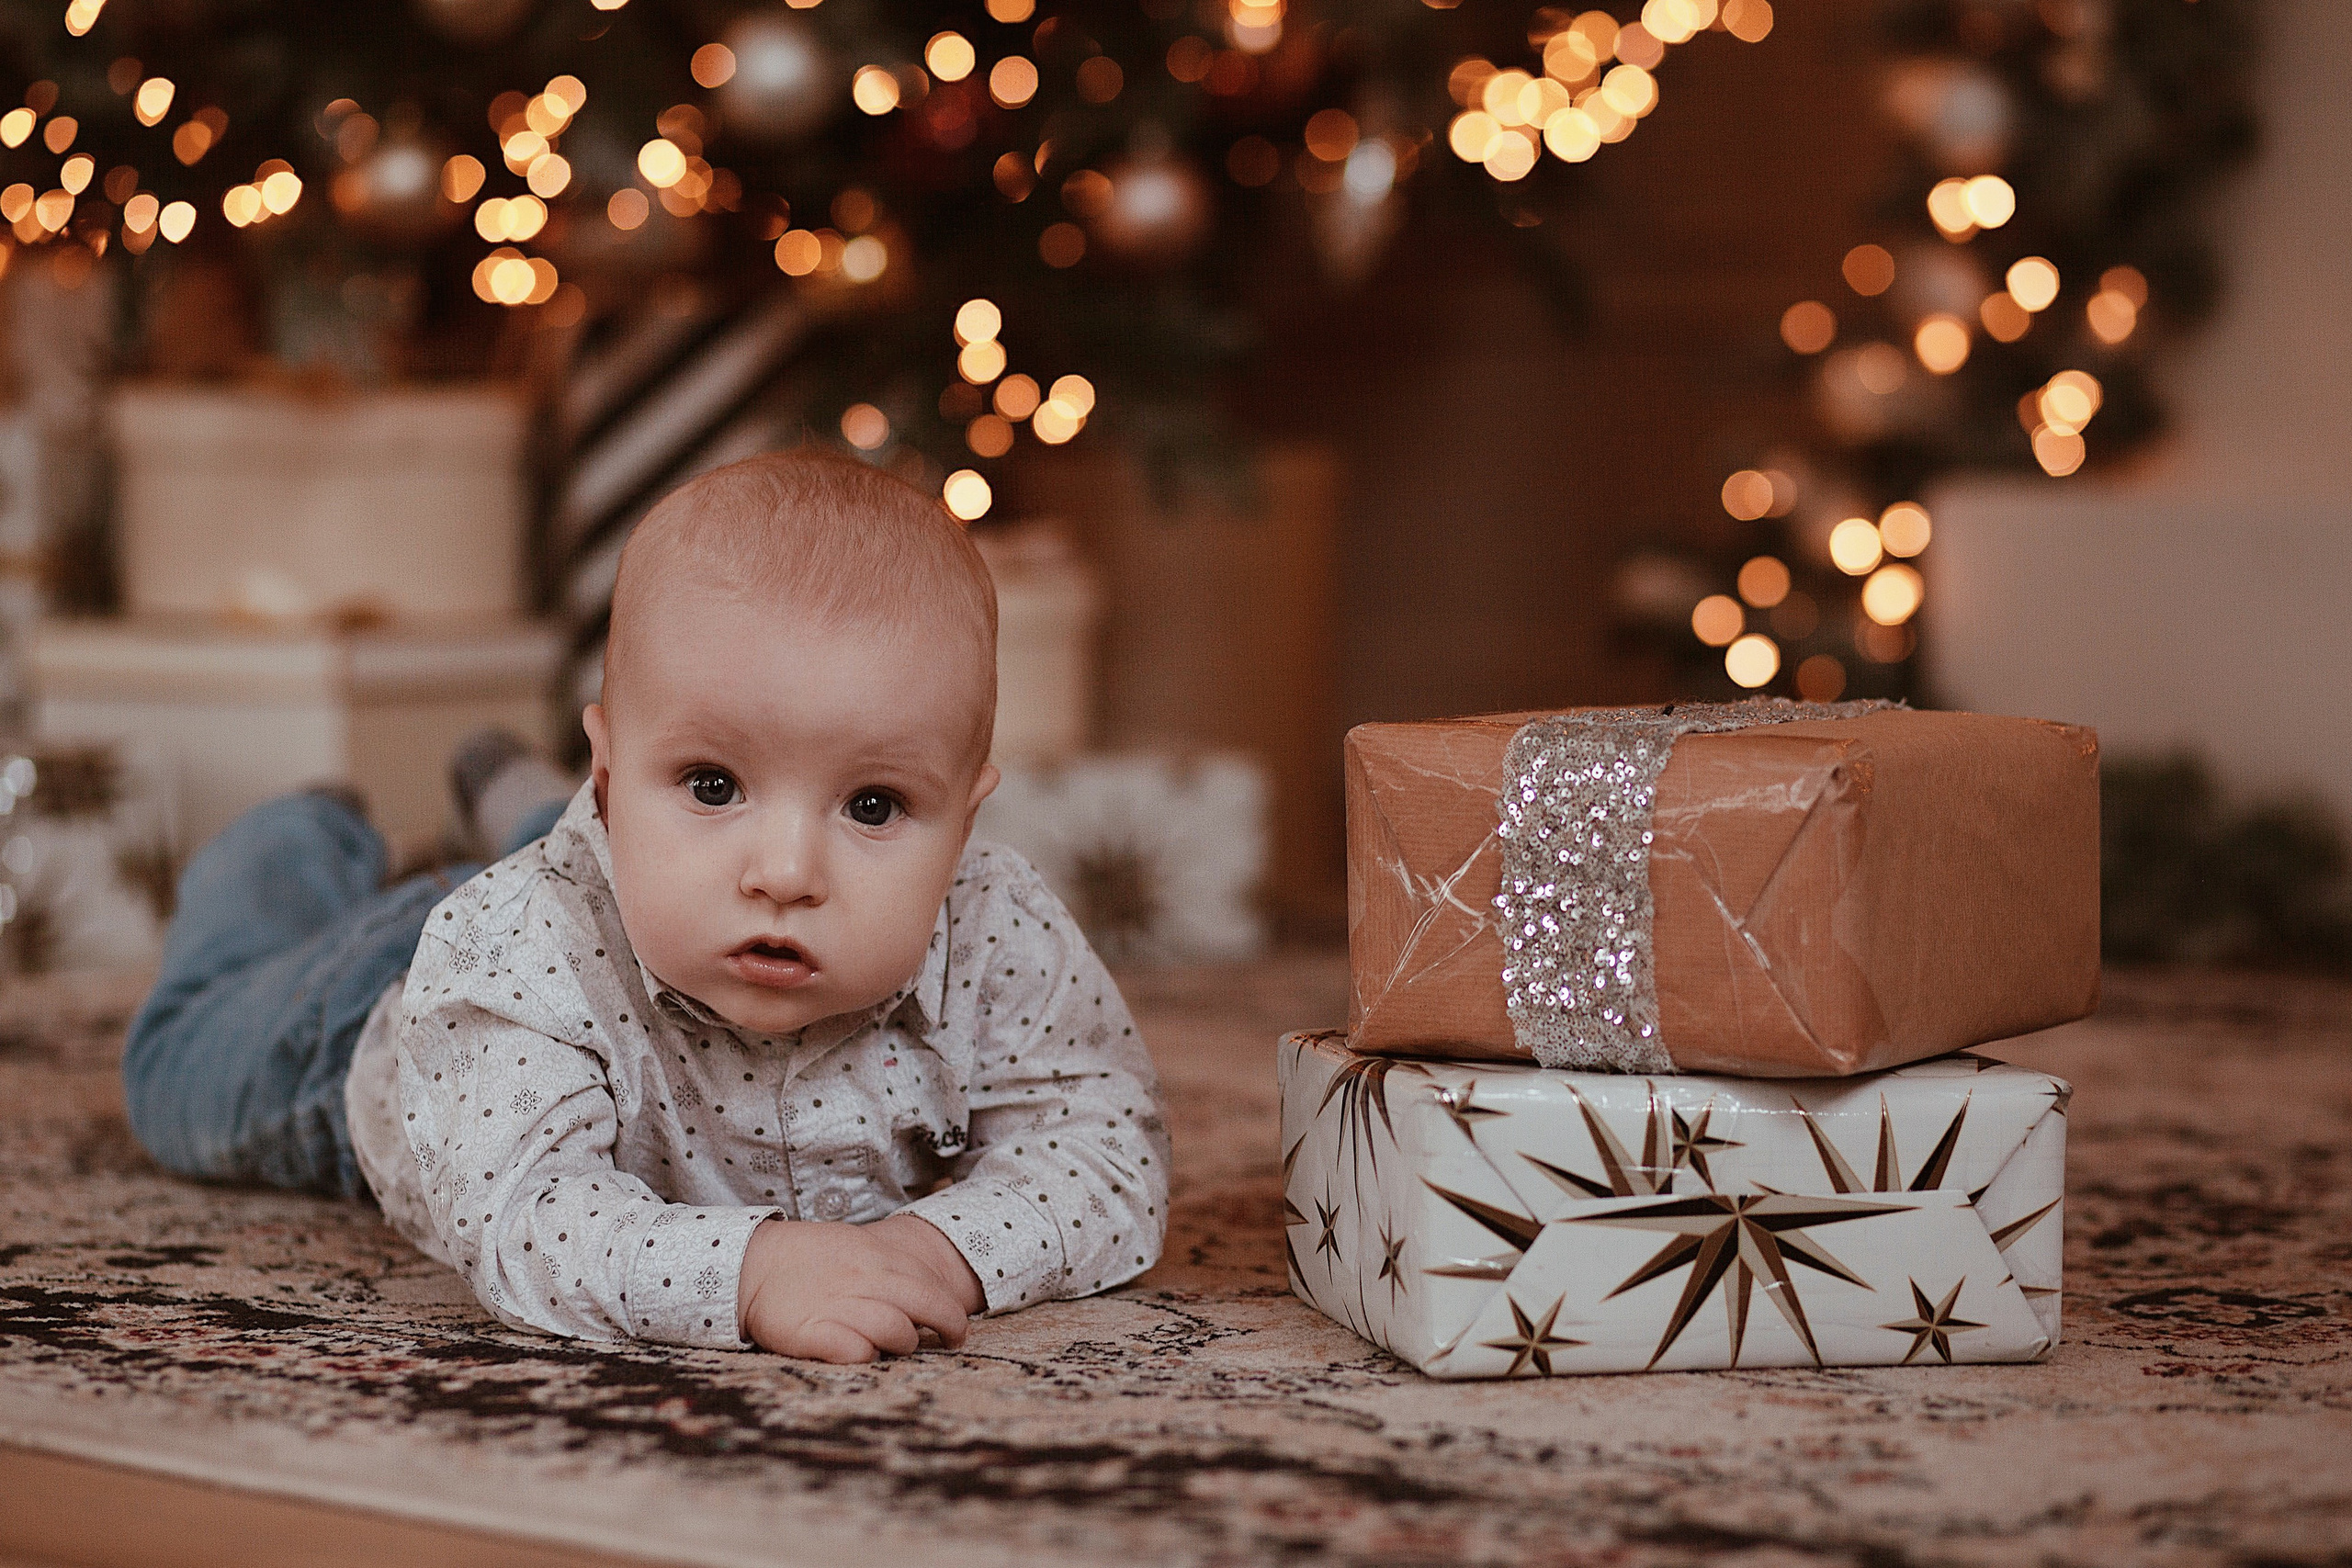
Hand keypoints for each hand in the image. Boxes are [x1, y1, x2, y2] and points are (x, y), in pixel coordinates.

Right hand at [736, 1217, 973, 1362]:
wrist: (750, 1266)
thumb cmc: (809, 1261)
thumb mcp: (855, 1246)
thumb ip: (890, 1265)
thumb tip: (930, 1288)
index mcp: (874, 1255)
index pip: (931, 1282)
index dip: (952, 1306)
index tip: (955, 1323)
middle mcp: (862, 1279)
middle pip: (925, 1304)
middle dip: (950, 1325)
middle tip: (953, 1340)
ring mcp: (837, 1306)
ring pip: (896, 1329)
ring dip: (905, 1342)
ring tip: (898, 1347)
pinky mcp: (812, 1334)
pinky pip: (856, 1352)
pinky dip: (867, 1357)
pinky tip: (863, 1354)